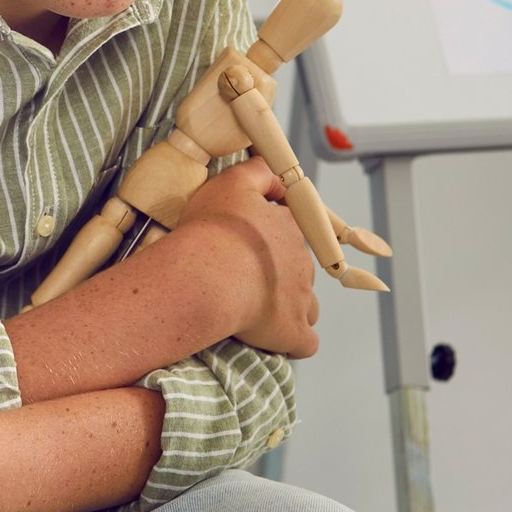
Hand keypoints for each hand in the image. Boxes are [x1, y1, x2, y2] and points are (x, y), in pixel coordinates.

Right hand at [172, 157, 320, 358]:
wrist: (205, 277)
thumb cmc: (212, 232)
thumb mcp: (231, 183)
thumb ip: (257, 172)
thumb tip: (273, 169)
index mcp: (290, 229)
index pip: (293, 233)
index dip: (273, 240)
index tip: (250, 247)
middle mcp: (302, 263)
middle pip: (299, 271)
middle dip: (280, 276)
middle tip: (244, 279)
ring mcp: (301, 300)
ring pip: (306, 306)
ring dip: (288, 308)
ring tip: (258, 311)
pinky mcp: (293, 332)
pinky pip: (306, 343)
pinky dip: (294, 341)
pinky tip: (276, 340)